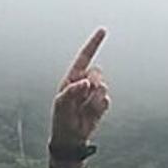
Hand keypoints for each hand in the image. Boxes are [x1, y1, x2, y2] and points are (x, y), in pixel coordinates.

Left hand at [48, 30, 109, 153]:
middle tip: (82, 96)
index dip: (94, 44)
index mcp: (73, 77)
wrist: (71, 137)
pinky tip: (90, 115)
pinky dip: (98, 108)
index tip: (103, 30)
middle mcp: (85, 82)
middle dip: (92, 83)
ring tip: (83, 109)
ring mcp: (95, 93)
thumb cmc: (62, 117)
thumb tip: (86, 82)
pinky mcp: (102, 104)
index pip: (85, 57)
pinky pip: (106, 100)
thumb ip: (72, 91)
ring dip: (93, 99)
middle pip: (97, 72)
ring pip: (103, 87)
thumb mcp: (61, 104)